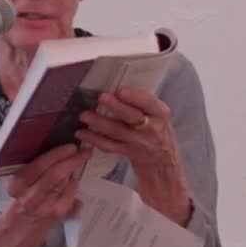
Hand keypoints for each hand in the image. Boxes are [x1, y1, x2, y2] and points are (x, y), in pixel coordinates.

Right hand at [4, 144, 90, 224]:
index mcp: (17, 185)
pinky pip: (71, 194)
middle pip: (55, 174)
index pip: (39, 165)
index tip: (70, 147)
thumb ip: (33, 173)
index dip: (57, 154)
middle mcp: (30, 196)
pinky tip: (72, 182)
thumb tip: (56, 155)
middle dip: (72, 160)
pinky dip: (73, 186)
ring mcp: (45, 207)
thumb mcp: (18, 188)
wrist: (16, 235)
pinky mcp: (57, 215)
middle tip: (84, 151)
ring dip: (74, 171)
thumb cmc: (18, 206)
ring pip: (64, 183)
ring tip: (80, 160)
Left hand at [74, 88, 192, 225]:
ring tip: (84, 116)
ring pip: (117, 131)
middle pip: (132, 116)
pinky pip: (109, 145)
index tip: (120, 91)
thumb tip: (115, 87)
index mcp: (160, 113)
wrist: (163, 160)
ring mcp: (139, 142)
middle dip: (116, 106)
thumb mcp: (156, 113)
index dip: (135, 97)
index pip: (149, 102)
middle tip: (100, 97)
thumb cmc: (156, 129)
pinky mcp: (127, 152)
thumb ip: (140, 102)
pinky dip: (95, 139)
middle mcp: (151, 128)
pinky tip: (82, 133)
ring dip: (99, 123)